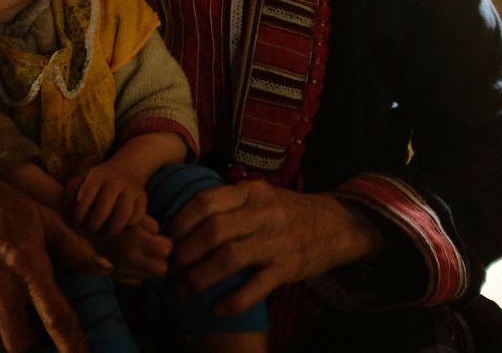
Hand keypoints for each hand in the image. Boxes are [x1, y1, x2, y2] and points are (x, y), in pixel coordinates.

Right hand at [0, 155, 111, 352]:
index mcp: (28, 264)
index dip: (72, 346)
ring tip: (12, 319)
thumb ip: (75, 247)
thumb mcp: (44, 218)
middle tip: (36, 329)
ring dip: (6, 337)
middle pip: (20, 344)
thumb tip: (105, 269)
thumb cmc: (3, 205)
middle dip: (32, 344)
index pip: (56, 317)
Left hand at [65, 160, 147, 235]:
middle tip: (90, 229)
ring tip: (105, 231)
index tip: (77, 221)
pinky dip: (126, 227)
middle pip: (101, 212)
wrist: (126, 170)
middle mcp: (114, 182)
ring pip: (121, 218)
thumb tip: (65, 213)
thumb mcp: (81, 180)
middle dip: (92, 226)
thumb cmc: (97, 182)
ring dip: (110, 230)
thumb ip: (69, 194)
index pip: (83, 200)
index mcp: (96, 176)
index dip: (77, 216)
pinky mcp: (143, 199)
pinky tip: (118, 225)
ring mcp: (130, 190)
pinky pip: (135, 220)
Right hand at [88, 214, 170, 284]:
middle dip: (160, 258)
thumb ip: (148, 224)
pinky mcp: (112, 276)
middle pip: (162, 268)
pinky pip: (135, 281)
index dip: (165, 242)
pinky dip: (137, 272)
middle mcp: (130, 259)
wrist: (77, 222)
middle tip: (154, 247)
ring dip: (149, 266)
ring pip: (149, 276)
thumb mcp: (129, 210)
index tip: (159, 238)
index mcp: (136, 240)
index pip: (166, 250)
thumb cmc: (105, 210)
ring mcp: (120, 270)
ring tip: (142, 253)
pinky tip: (131, 260)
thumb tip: (159, 234)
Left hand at [166, 182, 383, 316]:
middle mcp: (263, 213)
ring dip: (199, 277)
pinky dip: (232, 300)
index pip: (206, 202)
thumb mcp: (259, 196)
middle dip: (183, 253)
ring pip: (229, 258)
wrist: (336, 225)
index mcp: (251, 191)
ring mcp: (277, 241)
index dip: (179, 223)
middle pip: (213, 232)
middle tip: (168, 269)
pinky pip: (255, 287)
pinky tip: (216, 309)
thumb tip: (182, 221)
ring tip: (181, 290)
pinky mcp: (289, 268)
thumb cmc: (286, 212)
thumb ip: (228, 204)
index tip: (165, 239)